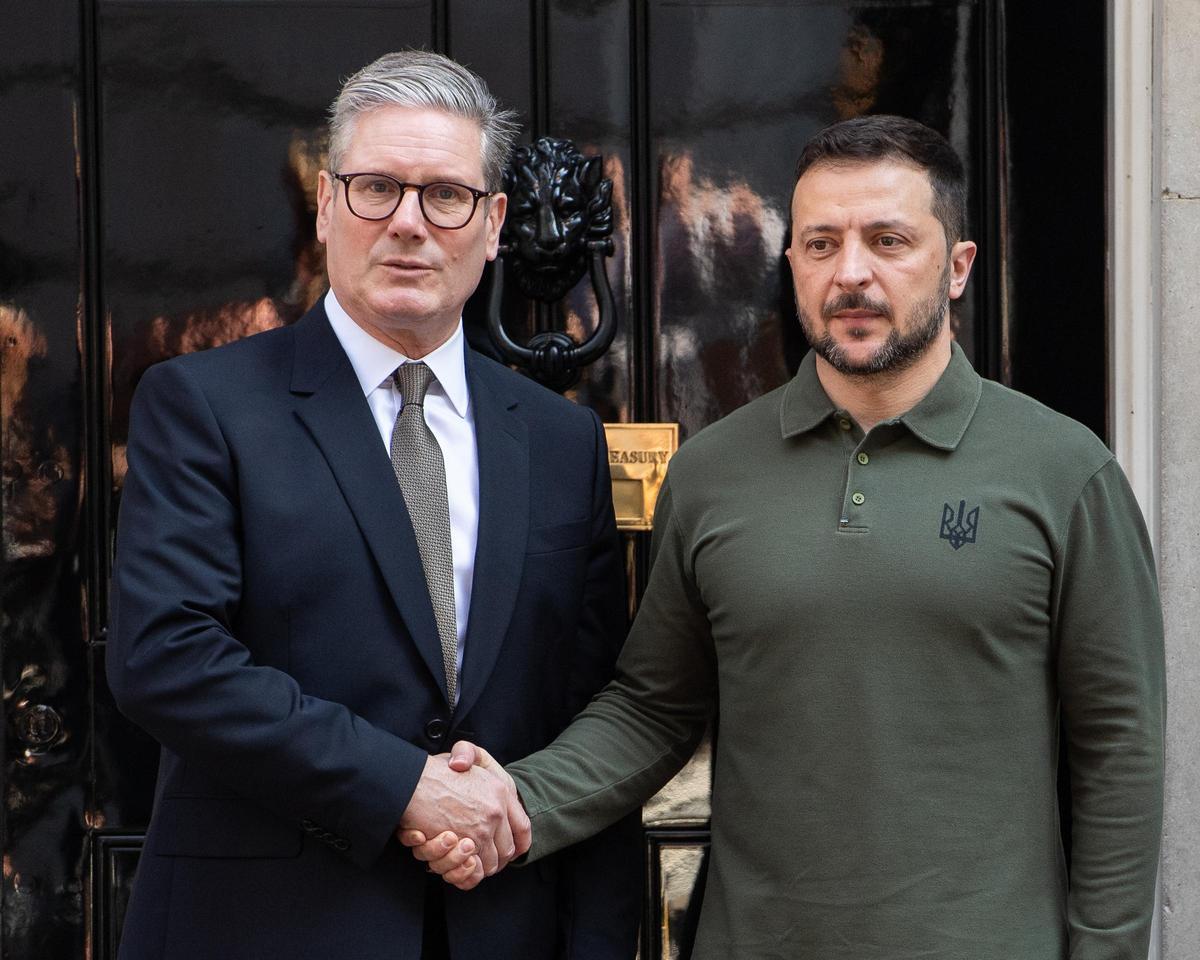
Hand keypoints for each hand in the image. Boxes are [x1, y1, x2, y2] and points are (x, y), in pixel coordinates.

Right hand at [397, 744, 529, 876]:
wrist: (412, 780)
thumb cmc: (435, 770)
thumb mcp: (466, 756)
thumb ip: (483, 769)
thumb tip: (489, 793)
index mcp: (501, 790)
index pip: (523, 827)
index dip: (519, 843)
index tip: (513, 851)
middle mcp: (497, 811)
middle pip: (507, 851)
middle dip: (494, 859)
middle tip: (479, 858)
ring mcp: (482, 828)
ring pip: (490, 864)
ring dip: (477, 868)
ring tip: (462, 861)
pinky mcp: (465, 843)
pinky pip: (474, 870)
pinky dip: (466, 873)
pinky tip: (456, 864)